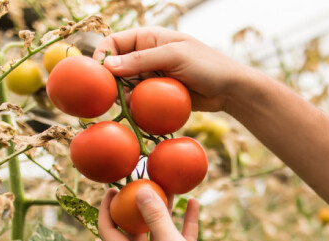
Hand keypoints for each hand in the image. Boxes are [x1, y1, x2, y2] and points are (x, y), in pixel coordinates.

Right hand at [93, 27, 244, 111]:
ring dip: (123, 96)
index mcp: (148, 38)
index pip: (114, 42)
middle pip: (117, 66)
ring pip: (127, 86)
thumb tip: (108, 66)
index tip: (98, 73)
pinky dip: (136, 107)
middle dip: (110, 80)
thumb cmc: (207, 66)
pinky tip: (136, 114)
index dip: (102, 55)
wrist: (230, 90)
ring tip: (125, 106)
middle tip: (109, 95)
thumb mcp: (174, 57)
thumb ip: (142, 60)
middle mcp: (147, 56)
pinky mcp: (159, 95)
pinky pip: (140, 100)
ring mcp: (153, 76)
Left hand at [98, 188, 229, 240]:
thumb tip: (140, 191)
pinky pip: (178, 237)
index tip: (111, 189)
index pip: (108, 231)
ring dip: (162, 210)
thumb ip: (156, 218)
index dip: (106, 209)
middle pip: (132, 228)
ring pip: (157, 230)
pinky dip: (183, 221)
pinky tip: (193, 204)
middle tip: (141, 183)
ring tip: (167, 187)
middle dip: (136, 205)